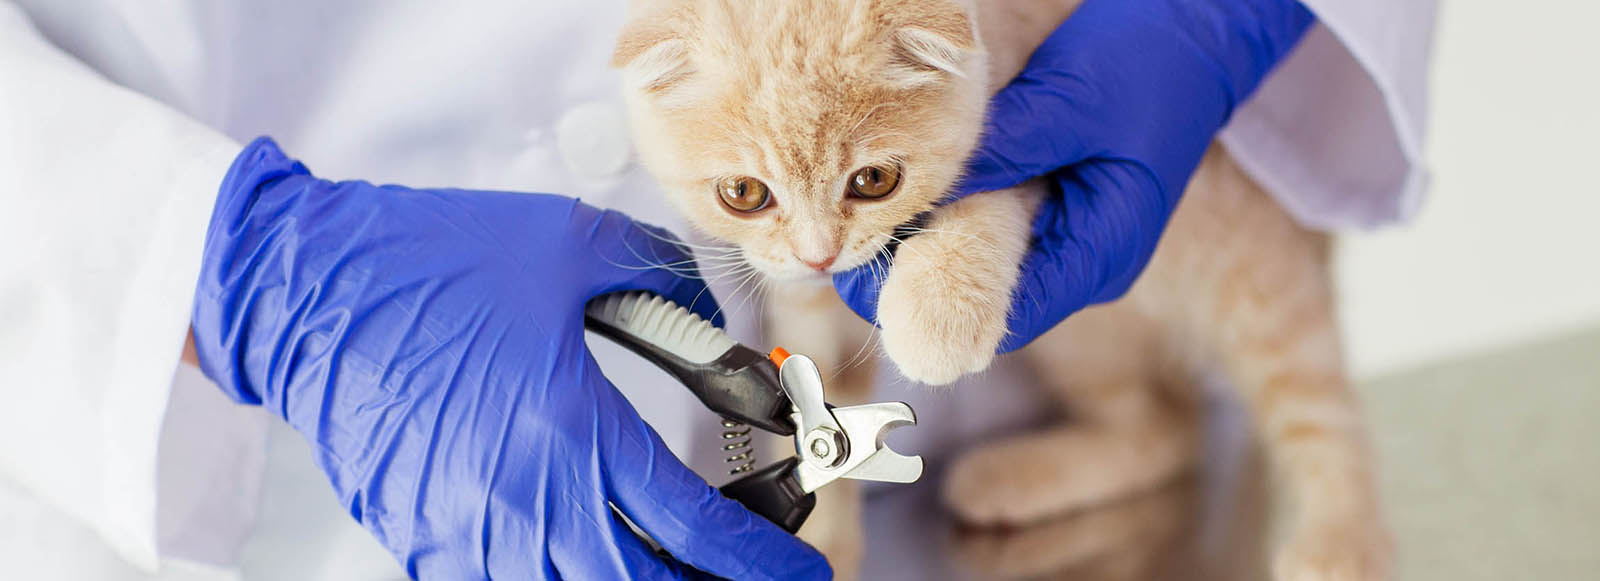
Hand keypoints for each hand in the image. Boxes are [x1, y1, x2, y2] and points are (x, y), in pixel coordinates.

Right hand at [191, 138, 828, 579]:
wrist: (301, 291)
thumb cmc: (424, 265)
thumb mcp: (569, 246)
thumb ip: (665, 284)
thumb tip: (715, 324)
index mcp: (569, 430)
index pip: (694, 530)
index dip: (761, 565)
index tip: (801, 575)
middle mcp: (522, 501)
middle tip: (744, 566)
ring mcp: (466, 532)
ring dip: (635, 574)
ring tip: (670, 549)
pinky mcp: (421, 539)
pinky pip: (508, 578)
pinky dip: (563, 568)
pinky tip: (585, 538)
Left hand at [835, 0, 1312, 350]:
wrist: (1203, 32)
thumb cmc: (1150, 63)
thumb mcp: (1068, 101)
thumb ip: (999, 152)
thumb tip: (921, 193)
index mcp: (1101, 254)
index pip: (1002, 317)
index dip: (927, 308)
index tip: (866, 281)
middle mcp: (1088, 262)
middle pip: (989, 299)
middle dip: (920, 280)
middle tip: (853, 249)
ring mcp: (1076, 239)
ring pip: (989, 267)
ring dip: (935, 248)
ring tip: (872, 225)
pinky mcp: (1063, 210)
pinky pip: (1000, 232)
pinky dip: (960, 218)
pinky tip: (916, 198)